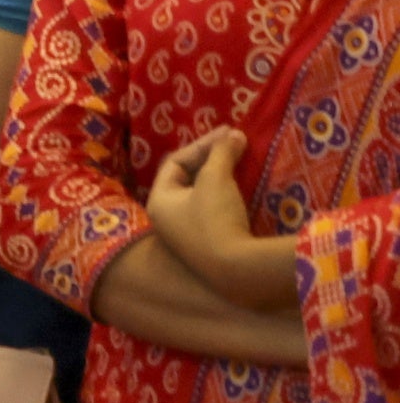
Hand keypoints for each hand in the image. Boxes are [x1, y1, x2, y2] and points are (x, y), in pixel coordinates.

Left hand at [146, 127, 298, 311]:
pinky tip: (243, 188)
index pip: (175, 163)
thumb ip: (221, 153)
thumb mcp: (215, 178)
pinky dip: (227, 196)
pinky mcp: (209, 247)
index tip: (229, 133)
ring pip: (202, 196)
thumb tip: (234, 135)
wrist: (238, 269)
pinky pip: (215, 212)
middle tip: (236, 143)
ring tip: (241, 160)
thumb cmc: (215, 218)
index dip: (202, 145)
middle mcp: (167, 220)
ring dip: (221, 177)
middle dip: (211, 159)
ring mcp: (187, 236)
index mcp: (158, 201)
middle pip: (187, 179)